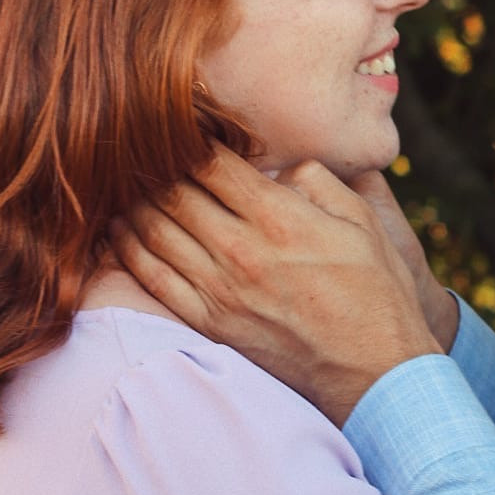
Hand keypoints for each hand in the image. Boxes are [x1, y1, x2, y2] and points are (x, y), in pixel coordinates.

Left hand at [111, 146, 441, 423]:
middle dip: (154, 166)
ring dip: (134, 203)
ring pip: (156, 231)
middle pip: (175, 192)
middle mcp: (242, 248)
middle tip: (139, 149)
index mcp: (279, 216)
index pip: (213, 163)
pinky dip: (129, 250)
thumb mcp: (363, 221)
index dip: (190, 138)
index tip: (180, 126)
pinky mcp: (211, 322)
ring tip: (124, 184)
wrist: (372, 367)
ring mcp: (221, 288)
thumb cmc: (375, 290)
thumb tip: (281, 166)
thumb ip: (319, 182)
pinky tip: (118, 232)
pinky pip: (154, 279)